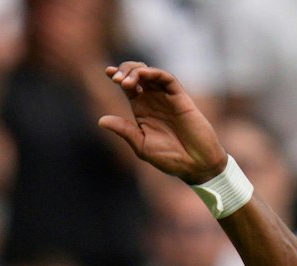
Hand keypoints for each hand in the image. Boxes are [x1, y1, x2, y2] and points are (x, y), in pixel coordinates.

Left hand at [97, 62, 226, 182]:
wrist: (195, 164)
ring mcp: (166, 98)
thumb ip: (124, 130)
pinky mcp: (180, 97)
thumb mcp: (141, 145)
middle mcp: (153, 100)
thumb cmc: (169, 158)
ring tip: (126, 82)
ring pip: (151, 73)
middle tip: (117, 79)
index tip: (107, 72)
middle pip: (137, 75)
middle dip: (125, 71)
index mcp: (142, 110)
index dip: (117, 76)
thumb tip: (101, 120)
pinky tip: (143, 74)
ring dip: (137, 71)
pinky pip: (167, 79)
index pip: (128, 87)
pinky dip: (155, 73)